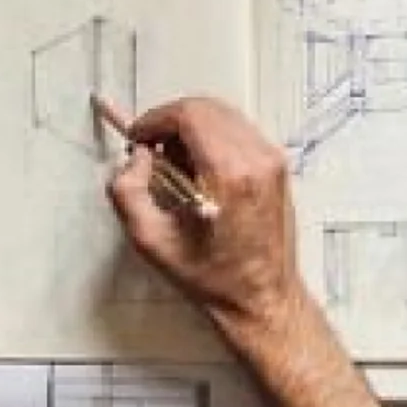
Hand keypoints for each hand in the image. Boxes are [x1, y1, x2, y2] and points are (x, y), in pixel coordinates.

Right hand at [105, 98, 304, 343]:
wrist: (262, 298)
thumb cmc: (214, 277)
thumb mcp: (152, 241)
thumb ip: (128, 192)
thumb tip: (136, 159)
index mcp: (229, 175)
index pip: (189, 114)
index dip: (155, 119)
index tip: (138, 138)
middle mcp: (257, 160)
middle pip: (206, 108)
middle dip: (171, 122)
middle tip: (152, 152)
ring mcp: (272, 161)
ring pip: (224, 115)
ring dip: (192, 129)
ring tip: (175, 164)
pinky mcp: (278, 166)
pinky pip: (239, 131)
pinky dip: (213, 138)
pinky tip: (200, 170)